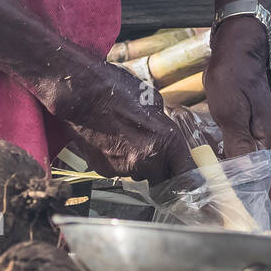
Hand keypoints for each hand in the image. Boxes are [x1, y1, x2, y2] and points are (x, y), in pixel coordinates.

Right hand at [52, 58, 193, 184]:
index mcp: (167, 141)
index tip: (188, 180)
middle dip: (159, 168)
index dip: (187, 177)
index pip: (186, 173)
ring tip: (123, 136)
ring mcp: (125, 168)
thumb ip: (163, 126)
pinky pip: (118, 170)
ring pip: (138, 172)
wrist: (81, 93)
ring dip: (135, 161)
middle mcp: (148, 159)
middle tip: (149, 148)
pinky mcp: (105, 170)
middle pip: (161, 177)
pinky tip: (110, 139)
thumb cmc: (117, 90)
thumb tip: (166, 136)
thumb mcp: (153, 102)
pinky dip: (116, 160)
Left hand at [202, 17, 270, 216]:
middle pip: (264, 182)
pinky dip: (238, 172)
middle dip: (253, 205)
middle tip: (236, 227)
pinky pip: (246, 158)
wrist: (238, 47)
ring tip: (230, 211)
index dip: (261, 208)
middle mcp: (269, 141)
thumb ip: (238, 145)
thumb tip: (243, 177)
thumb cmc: (233, 76)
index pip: (269, 185)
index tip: (253, 229)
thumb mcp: (230, 111)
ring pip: (256, 171)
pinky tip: (225, 179)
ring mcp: (261, 134)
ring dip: (246, 190)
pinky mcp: (250, 128)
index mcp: (268, 140)